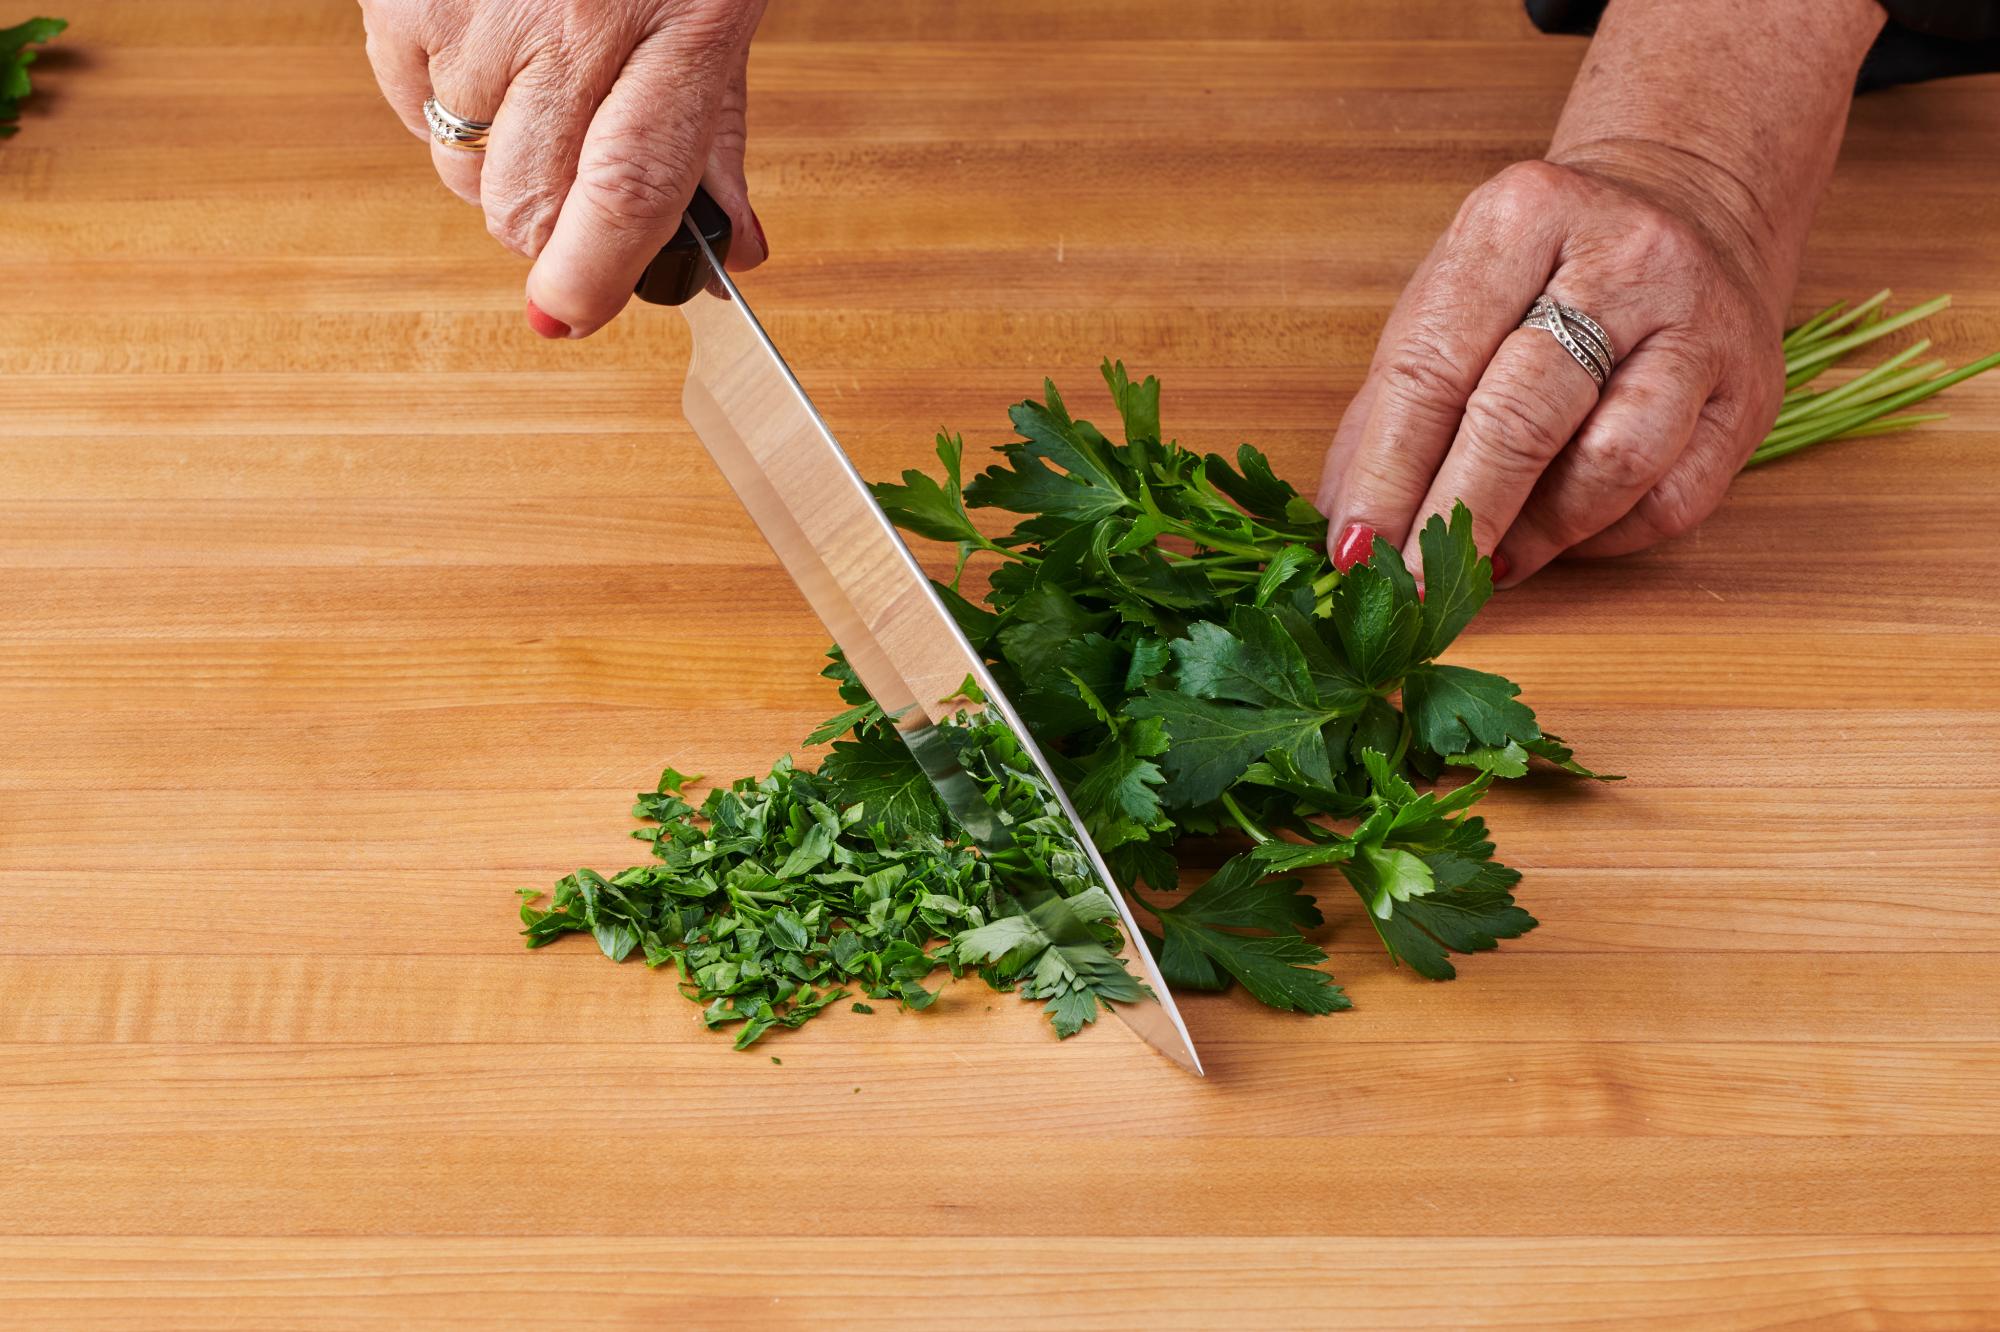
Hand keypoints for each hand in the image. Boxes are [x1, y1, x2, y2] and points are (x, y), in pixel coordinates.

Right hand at [360, 0, 768, 337]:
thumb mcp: (715, 19)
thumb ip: (715, 141)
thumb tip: (729, 252)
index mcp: (678, 26)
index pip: (626, 185)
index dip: (590, 271)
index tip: (567, 315)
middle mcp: (571, 21)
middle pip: (525, 201)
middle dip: (547, 229)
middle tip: (574, 189)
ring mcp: (475, 7)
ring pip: (461, 169)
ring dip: (495, 165)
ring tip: (534, 88)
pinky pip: (408, 105)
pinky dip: (442, 105)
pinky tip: (486, 48)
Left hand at [1316, 155, 1786, 586]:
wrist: (1690, 207)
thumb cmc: (1543, 268)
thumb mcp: (1454, 295)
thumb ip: (1392, 402)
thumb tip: (1342, 521)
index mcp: (1523, 218)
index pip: (1435, 367)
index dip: (1387, 473)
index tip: (1352, 547)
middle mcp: (1624, 260)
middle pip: (1522, 417)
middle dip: (1453, 518)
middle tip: (1406, 587)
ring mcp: (1700, 326)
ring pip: (1611, 465)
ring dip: (1533, 537)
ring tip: (1483, 565)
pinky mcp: (1748, 395)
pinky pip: (1669, 500)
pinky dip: (1600, 538)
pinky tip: (1557, 540)